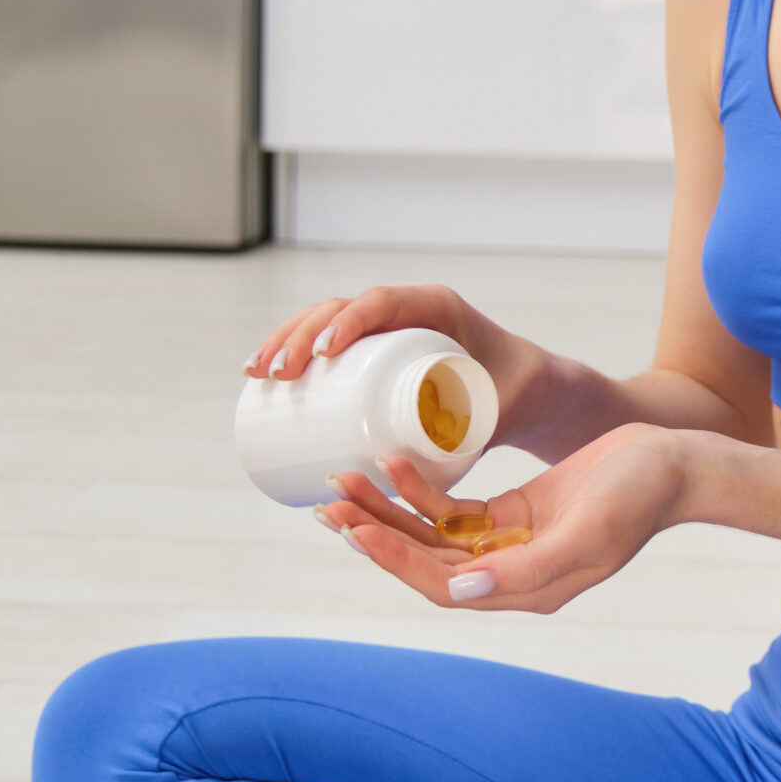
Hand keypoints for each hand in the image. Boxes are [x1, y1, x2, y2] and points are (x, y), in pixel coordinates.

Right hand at [242, 282, 549, 443]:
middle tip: (276, 376)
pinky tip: (262, 371)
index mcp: (436, 307)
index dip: (347, 322)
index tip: (321, 355)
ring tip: (256, 375)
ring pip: (326, 319)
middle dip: (300, 335)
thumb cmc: (515, 395)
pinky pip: (328, 337)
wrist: (525, 388)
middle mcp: (406, 308)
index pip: (382, 303)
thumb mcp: (498, 408)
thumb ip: (474, 435)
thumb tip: (428, 478)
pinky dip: (293, 347)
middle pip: (342, 308)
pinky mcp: (374, 347)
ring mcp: (387, 325)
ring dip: (286, 340)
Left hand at [318, 424, 687, 612]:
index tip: (355, 530)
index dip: (394, 559)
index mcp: (525, 590)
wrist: (672, 465)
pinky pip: (453, 508)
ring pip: (430, 534)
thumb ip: (527, 568)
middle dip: (374, 532)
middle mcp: (509, 573)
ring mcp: (509, 543)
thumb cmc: (638, 497)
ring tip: (345, 481)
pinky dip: (421, 488)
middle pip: (425, 560)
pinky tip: (395, 463)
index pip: (441, 583)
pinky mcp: (512, 513)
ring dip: (387, 510)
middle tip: (329, 504)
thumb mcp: (588, 534)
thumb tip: (460, 588)